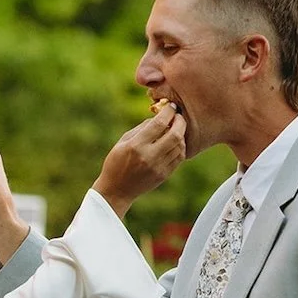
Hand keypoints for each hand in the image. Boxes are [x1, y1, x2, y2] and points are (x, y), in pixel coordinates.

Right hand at [91, 102, 186, 217]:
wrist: (117, 190)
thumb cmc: (116, 162)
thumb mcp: (123, 141)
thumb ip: (142, 128)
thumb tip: (159, 117)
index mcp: (136, 145)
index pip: (159, 123)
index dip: (168, 112)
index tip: (171, 106)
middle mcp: (149, 156)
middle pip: (175, 134)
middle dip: (180, 121)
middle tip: (178, 116)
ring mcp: (158, 167)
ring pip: (180, 146)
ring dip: (181, 134)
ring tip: (176, 129)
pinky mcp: (164, 175)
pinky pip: (179, 158)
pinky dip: (180, 147)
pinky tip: (175, 142)